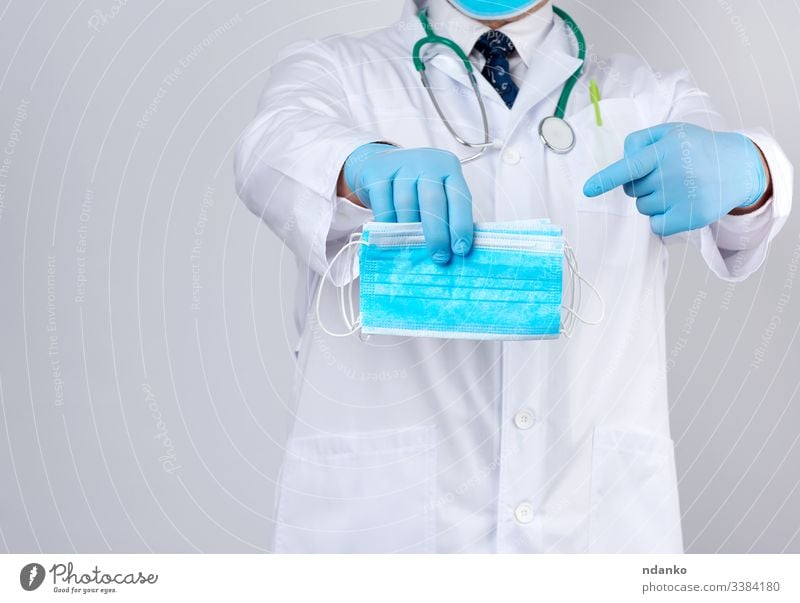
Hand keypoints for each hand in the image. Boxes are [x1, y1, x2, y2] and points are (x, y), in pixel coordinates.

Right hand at [343, 143, 472, 263]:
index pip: (460, 197)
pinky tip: (391, 235)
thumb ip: (445, 214)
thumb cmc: (414, 187)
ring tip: (412, 248)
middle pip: (433, 201)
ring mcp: (400, 164)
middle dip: (438, 234)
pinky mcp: (376, 173)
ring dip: (409, 231)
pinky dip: (388, 224)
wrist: (378, 164)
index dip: (461, 225)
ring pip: (406, 203)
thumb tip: (451, 251)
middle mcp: (426, 162)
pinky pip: (384, 205)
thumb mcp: (435, 192)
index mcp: (448, 167)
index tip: (461, 249)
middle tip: (439, 258)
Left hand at [583, 123, 767, 235]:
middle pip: (631, 190)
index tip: (588, 190)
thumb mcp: (670, 132)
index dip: (606, 179)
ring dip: (653, 200)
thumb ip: (639, 142)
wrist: (738, 166)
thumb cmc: (696, 148)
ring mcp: (681, 197)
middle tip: (667, 174)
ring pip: (643, 208)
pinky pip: (656, 225)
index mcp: (664, 151)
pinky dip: (661, 219)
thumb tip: (621, 162)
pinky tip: (679, 204)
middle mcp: (671, 174)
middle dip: (641, 184)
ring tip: (677, 187)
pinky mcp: (690, 217)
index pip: (629, 167)